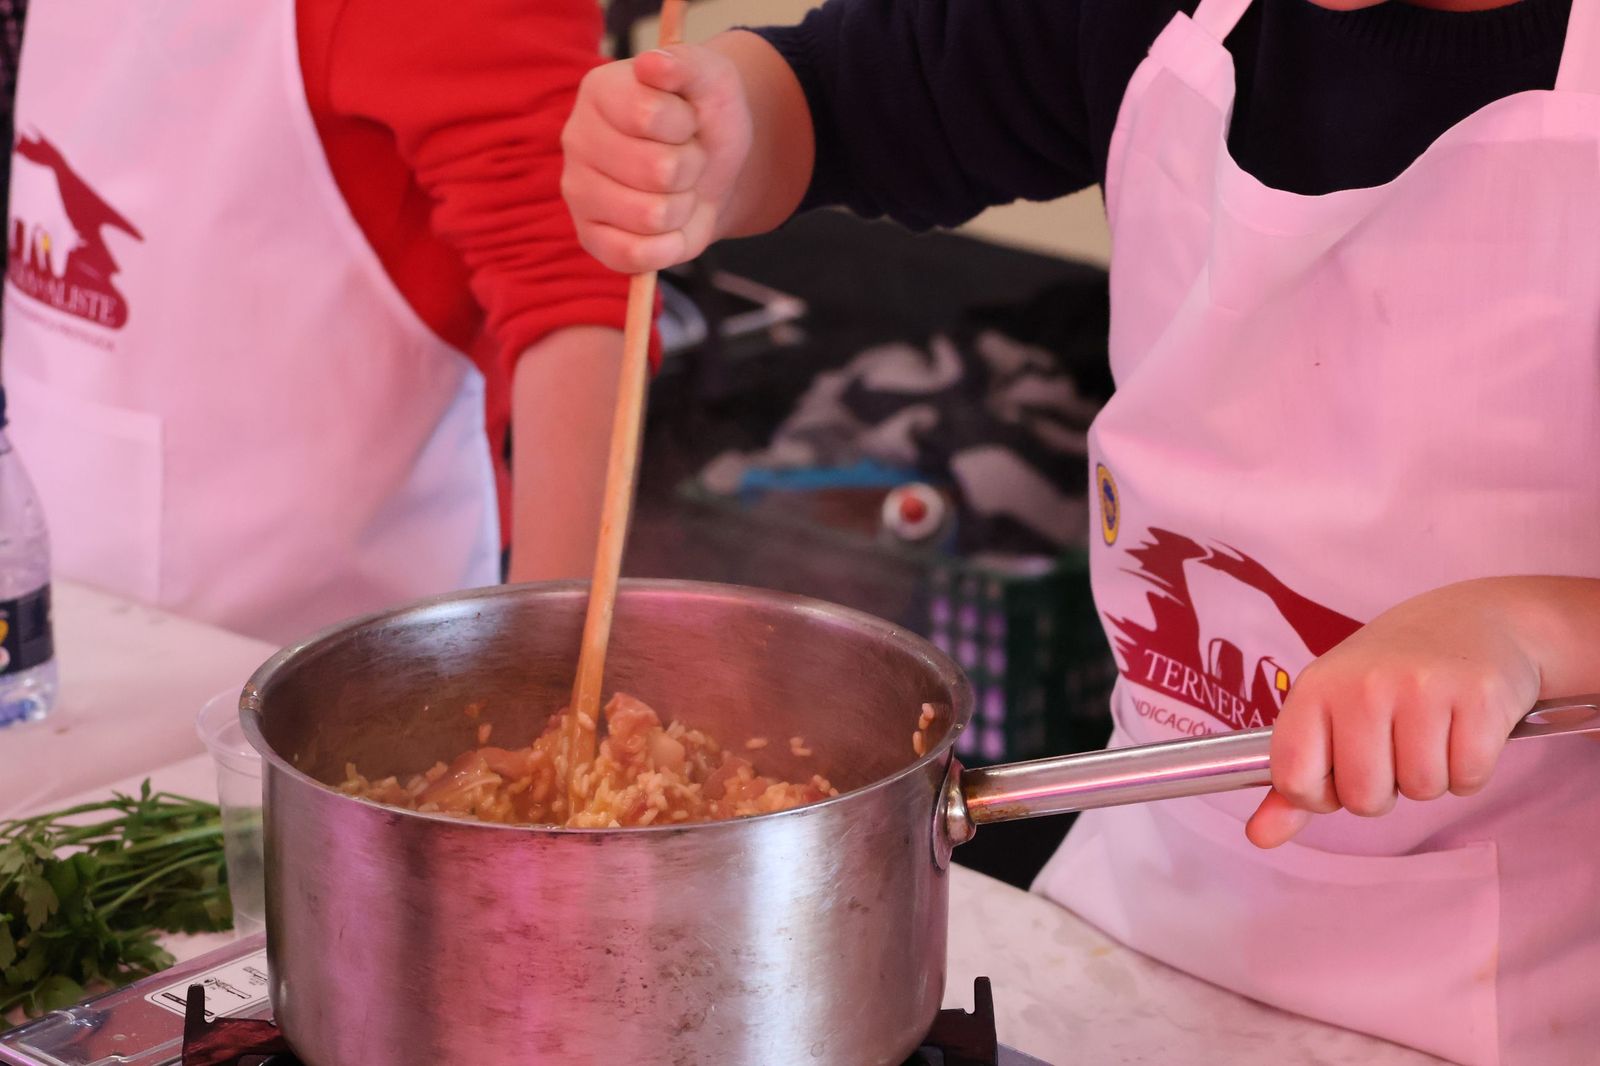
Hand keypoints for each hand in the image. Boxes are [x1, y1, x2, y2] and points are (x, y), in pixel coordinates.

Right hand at [561, 45, 753, 272]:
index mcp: (599, 91)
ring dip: (683, 206)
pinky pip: (638, 256)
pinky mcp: (590, 239)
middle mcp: (576, 140)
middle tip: (684, 158)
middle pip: (658, 171)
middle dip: (690, 168)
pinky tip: (667, 223)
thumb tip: (653, 64)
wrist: (711, 167)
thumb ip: (685, 65)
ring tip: (675, 188)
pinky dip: (670, 244)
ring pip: (653, 216)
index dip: (684, 124)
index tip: (685, 118)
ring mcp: (578, 193)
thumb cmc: (704, 119)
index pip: (648, 116)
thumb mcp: (710, 80)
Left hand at [1245, 580, 1542, 848]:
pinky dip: (1470, 769)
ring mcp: (1422, 688)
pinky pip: (1469, 778)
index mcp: (1315, 688)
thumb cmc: (1389, 673)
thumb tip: (1260, 837)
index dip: (1320, 793)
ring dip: (1431, 776)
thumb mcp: (1329, 709)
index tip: (1340, 768)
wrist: (1472, 620)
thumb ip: (1295, 779)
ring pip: (1421, 791)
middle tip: (1397, 742)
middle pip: (1364, 798)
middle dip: (1385, 788)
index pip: (1294, 779)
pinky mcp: (1479, 698)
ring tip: (1431, 729)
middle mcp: (1363, 685)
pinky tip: (1463, 728)